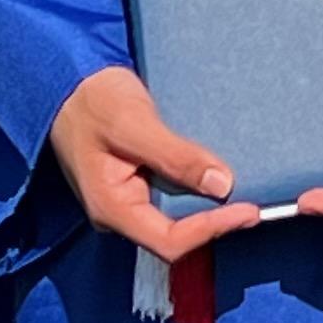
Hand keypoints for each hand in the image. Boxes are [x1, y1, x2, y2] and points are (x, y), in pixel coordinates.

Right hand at [47, 66, 258, 266]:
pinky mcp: (137, 182)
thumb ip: (174, 155)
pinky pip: (172, 195)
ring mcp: (129, 198)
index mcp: (112, 208)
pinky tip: (220, 172)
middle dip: (216, 221)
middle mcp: (121, 212)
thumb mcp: (134, 123)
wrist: (67, 81)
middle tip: (255, 200)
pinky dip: (198, 187)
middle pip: (176, 234)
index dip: (212, 230)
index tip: (248, 210)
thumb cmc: (93, 100)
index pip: (169, 241)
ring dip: (209, 205)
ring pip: (176, 216)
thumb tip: (222, 184)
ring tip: (245, 187)